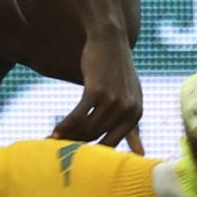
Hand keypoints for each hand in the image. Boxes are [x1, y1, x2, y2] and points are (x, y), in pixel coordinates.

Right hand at [51, 31, 144, 152]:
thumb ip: (133, 127)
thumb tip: (141, 154)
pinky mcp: (97, 91)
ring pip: (88, 129)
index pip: (114, 144)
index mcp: (137, 113)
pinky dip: (65, 126)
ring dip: (69, 137)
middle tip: (61, 152)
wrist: (110, 38)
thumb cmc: (118, 69)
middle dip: (78, 146)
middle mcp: (128, 109)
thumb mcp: (130, 97)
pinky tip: (54, 133)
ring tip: (54, 142)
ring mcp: (113, 100)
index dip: (94, 154)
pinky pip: (78, 116)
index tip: (78, 158)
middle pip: (98, 138)